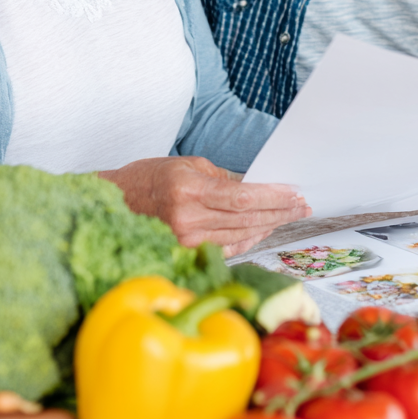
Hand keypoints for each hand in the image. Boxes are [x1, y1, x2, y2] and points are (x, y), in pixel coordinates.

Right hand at [100, 156, 310, 255]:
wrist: (115, 202)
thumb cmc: (149, 178)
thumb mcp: (187, 165)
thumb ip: (222, 178)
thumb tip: (256, 187)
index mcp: (189, 190)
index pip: (242, 197)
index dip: (272, 197)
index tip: (294, 193)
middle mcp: (187, 219)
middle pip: (245, 219)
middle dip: (279, 212)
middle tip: (302, 206)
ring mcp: (185, 240)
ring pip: (239, 236)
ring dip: (268, 226)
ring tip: (289, 216)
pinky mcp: (184, 253)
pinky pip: (226, 248)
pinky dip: (248, 239)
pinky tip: (263, 230)